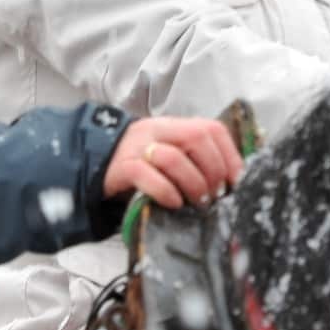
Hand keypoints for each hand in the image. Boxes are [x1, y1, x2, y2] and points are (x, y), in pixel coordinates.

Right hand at [103, 117, 244, 208]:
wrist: (93, 164)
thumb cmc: (142, 166)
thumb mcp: (170, 154)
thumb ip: (195, 160)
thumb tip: (231, 183)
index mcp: (175, 126)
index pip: (211, 128)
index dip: (229, 155)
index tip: (236, 181)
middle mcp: (157, 131)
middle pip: (196, 138)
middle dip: (213, 170)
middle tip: (215, 195)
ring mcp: (137, 147)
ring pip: (173, 157)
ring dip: (194, 183)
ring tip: (199, 203)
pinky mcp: (121, 167)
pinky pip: (145, 175)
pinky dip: (165, 191)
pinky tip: (175, 203)